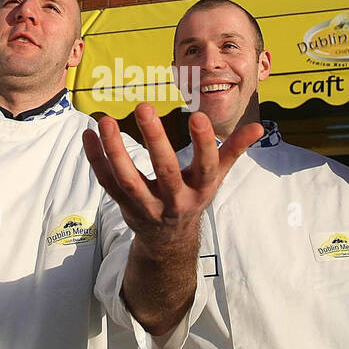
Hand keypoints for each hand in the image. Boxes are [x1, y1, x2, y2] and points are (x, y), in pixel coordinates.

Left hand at [81, 103, 263, 246]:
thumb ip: (233, 150)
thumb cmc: (194, 196)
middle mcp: (175, 200)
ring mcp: (148, 206)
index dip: (204, 143)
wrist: (170, 241)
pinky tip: (89, 134)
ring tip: (106, 121)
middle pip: (165, 171)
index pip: (206, 166)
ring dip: (115, 151)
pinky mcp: (125, 206)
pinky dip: (96, 160)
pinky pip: (107, 183)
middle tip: (144, 106)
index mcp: (201, 189)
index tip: (198, 116)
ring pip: (128, 180)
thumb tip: (259, 127)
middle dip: (155, 140)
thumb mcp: (216, 177)